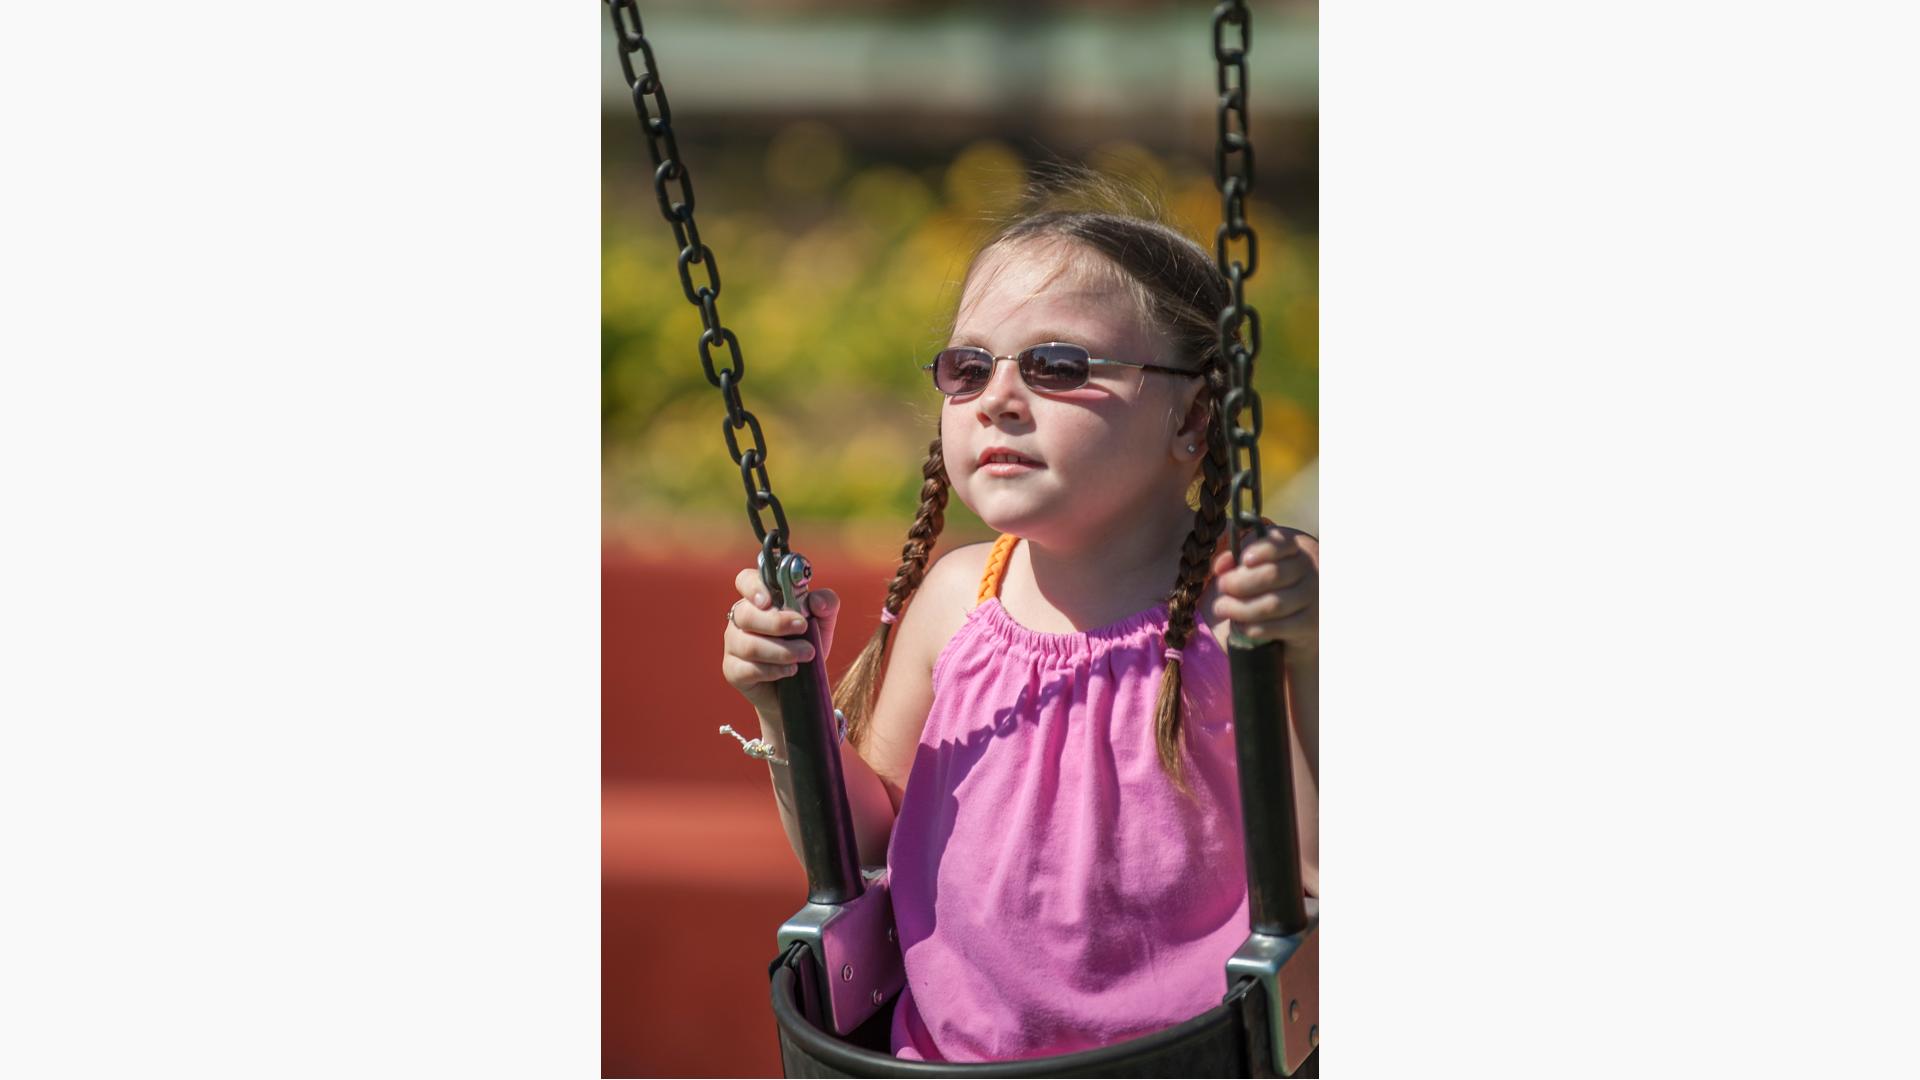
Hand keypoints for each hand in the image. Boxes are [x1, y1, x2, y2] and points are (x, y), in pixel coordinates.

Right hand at [720, 568, 841, 715]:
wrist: (800, 686)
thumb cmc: (806, 645)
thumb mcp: (823, 622)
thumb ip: (826, 603)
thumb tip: (815, 602)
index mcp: (759, 599)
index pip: (745, 581)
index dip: (753, 587)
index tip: (770, 600)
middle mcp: (741, 619)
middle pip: (745, 614)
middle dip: (777, 622)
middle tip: (803, 628)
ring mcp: (733, 645)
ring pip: (749, 645)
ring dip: (782, 650)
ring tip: (806, 654)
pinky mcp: (733, 671)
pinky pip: (748, 669)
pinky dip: (773, 670)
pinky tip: (791, 670)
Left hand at [1211, 525, 1317, 656]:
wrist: (1303, 613)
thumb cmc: (1271, 583)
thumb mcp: (1256, 565)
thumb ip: (1235, 561)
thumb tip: (1220, 566)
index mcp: (1295, 550)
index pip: (1283, 544)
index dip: (1263, 550)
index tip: (1244, 559)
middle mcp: (1309, 570)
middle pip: (1273, 575)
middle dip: (1240, 583)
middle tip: (1221, 587)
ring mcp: (1313, 597)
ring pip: (1273, 604)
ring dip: (1241, 608)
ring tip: (1222, 608)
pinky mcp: (1310, 623)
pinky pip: (1279, 627)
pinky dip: (1255, 627)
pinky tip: (1241, 625)